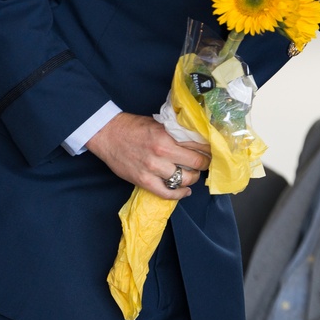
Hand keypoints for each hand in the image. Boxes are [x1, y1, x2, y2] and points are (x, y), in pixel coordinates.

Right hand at [86, 112, 210, 198]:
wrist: (107, 134)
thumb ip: (177, 133)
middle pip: (196, 163)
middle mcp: (162, 152)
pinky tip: (185, 191)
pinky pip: (167, 193)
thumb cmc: (134, 127)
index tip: (212, 151)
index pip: (199, 145)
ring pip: (184, 179)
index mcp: (168, 136)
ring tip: (193, 175)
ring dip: (192, 178)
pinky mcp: (144, 181)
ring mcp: (153, 168)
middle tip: (205, 163)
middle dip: (204, 164)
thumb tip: (198, 139)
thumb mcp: (160, 124)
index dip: (209, 150)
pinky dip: (179, 194)